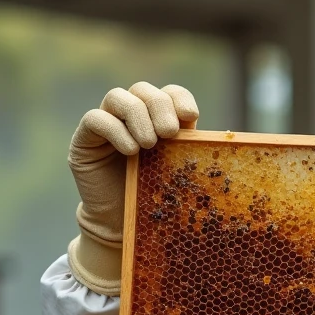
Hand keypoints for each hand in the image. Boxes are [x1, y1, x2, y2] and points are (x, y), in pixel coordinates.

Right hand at [67, 82, 198, 294]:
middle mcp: (131, 116)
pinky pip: (95, 119)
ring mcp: (106, 124)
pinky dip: (115, 130)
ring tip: (149, 144)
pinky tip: (131, 151)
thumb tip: (228, 136)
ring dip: (137, 117)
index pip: (169, 92)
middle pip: (143, 90)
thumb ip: (191, 150)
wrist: (122, 225)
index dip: (179, 98)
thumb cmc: (155, 198)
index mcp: (158, 119)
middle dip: (159, 106)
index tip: (191, 116)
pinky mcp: (85, 139)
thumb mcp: (178, 171)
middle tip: (169, 133)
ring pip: (117, 97)